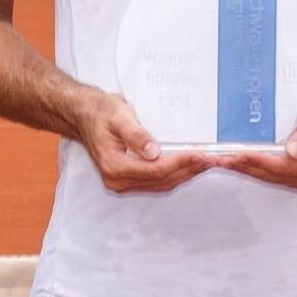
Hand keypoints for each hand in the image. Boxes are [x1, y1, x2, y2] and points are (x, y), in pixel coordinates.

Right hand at [74, 91, 213, 193]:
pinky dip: (174, 174)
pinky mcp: (128, 180)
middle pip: (161, 180)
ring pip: (161, 184)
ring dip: (184, 174)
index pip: (155, 170)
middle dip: (188, 170)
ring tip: (206, 164)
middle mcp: (117, 180)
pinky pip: (155, 182)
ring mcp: (122, 183)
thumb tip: (153, 152)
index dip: (180, 163)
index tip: (200, 154)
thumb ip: (135, 134)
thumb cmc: (101, 111)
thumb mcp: (118, 115)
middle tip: (211, 160)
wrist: (84, 115)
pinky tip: (187, 166)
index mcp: (114, 165)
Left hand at [216, 96, 296, 191]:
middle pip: (271, 174)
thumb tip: (293, 152)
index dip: (258, 161)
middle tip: (219, 159)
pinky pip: (271, 174)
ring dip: (245, 169)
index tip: (237, 156)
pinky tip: (238, 163)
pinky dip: (254, 168)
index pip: (281, 166)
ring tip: (221, 162)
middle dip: (244, 167)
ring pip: (268, 176)